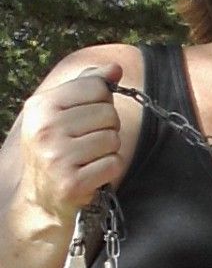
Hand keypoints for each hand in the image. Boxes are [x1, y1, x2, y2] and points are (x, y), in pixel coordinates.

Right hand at [18, 63, 126, 222]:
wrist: (42, 198)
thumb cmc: (56, 150)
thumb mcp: (59, 113)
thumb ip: (85, 86)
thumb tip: (114, 68)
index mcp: (40, 106)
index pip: (96, 87)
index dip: (102, 102)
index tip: (88, 117)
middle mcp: (46, 129)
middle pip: (108, 113)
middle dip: (107, 128)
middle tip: (88, 142)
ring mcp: (57, 157)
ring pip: (113, 139)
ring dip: (108, 150)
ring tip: (89, 157)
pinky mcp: (72, 182)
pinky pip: (114, 163)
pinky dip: (110, 169)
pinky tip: (93, 172)